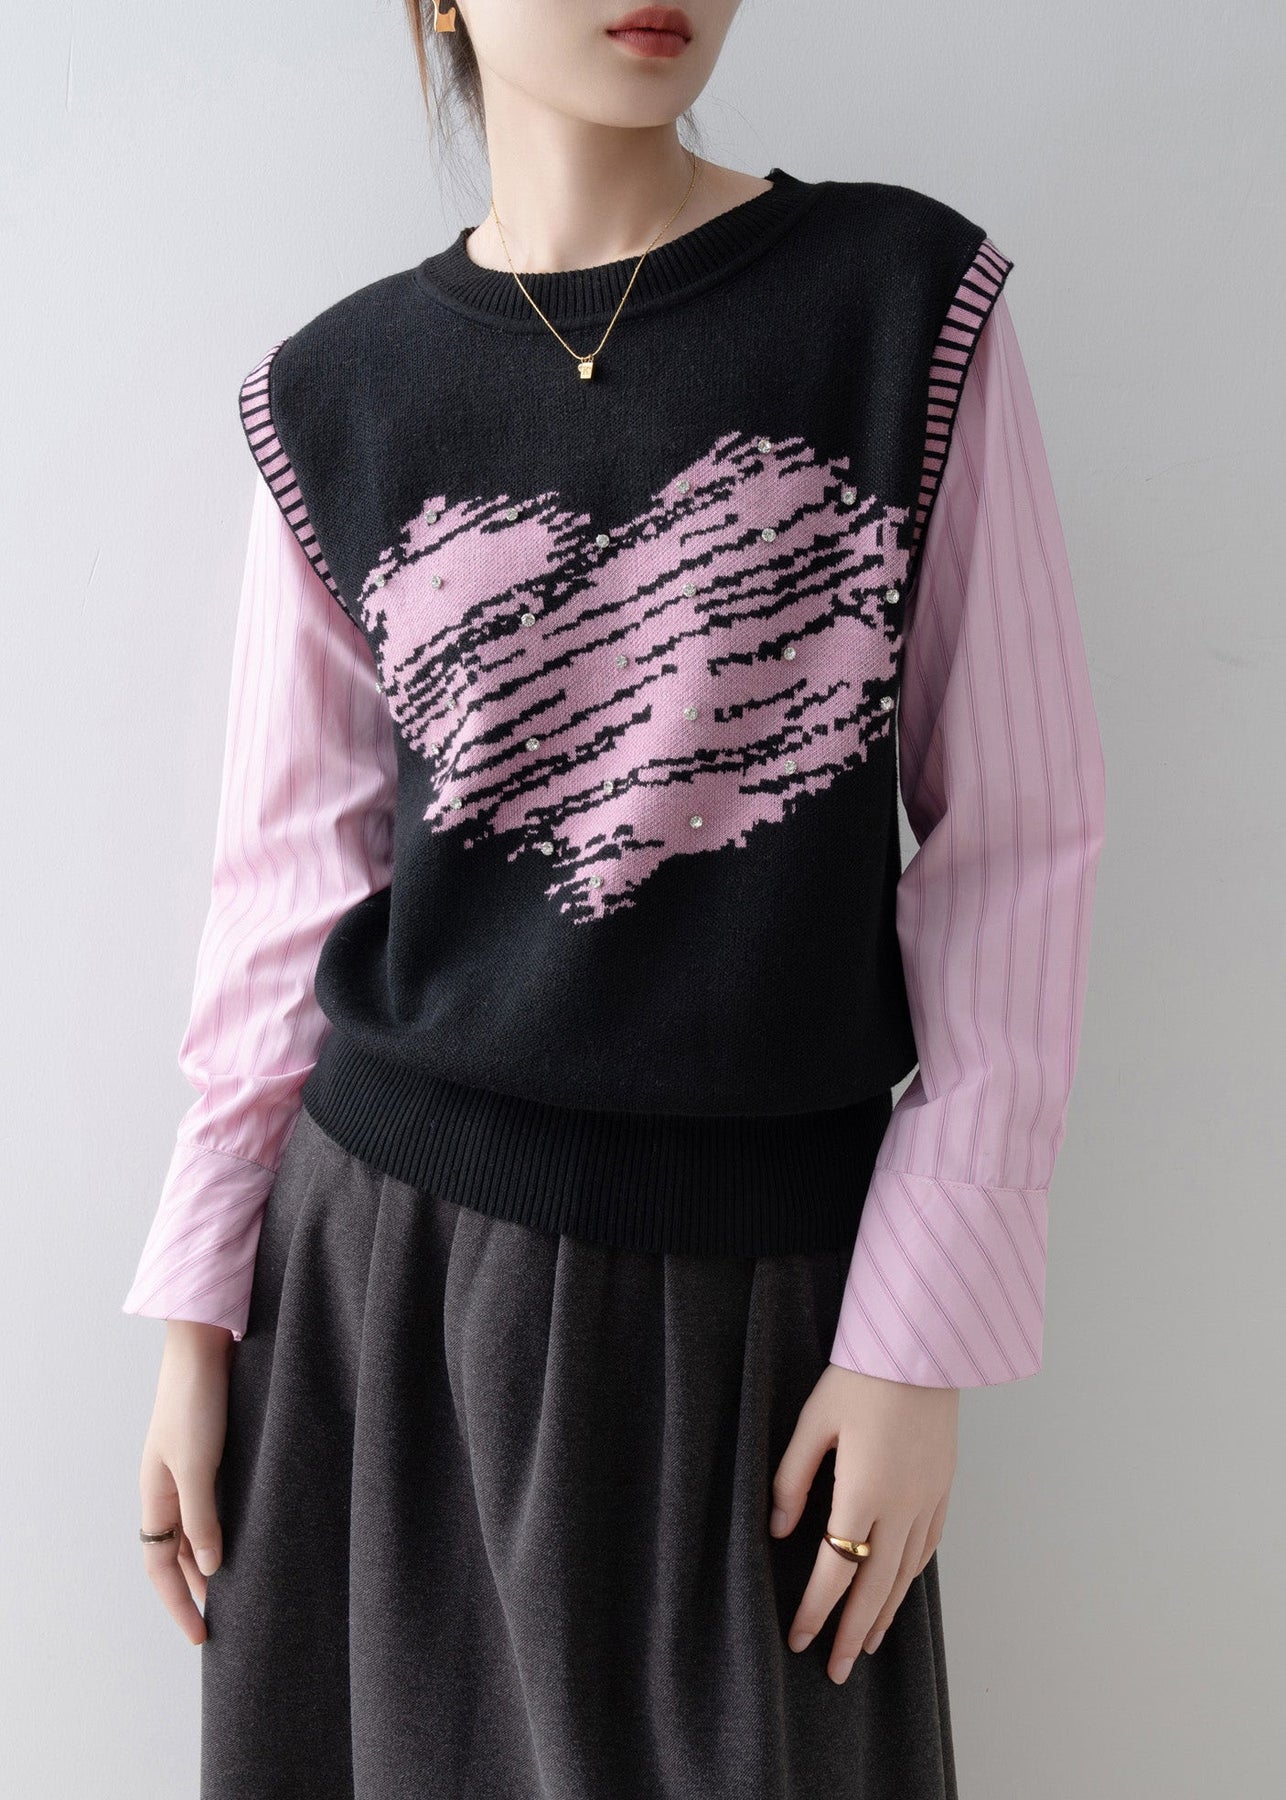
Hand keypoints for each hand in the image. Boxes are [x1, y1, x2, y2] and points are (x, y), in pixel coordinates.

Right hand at [136, 1320, 235, 1643]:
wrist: (205, 1343)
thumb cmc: (195, 1400)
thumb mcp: (197, 1464)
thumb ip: (202, 1516)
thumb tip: (212, 1569)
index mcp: (155, 1494)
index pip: (161, 1566)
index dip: (178, 1604)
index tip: (201, 1638)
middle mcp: (169, 1486)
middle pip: (177, 1553)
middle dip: (195, 1589)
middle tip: (224, 1621)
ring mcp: (191, 1468)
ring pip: (197, 1529)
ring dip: (213, 1558)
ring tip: (242, 1587)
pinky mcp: (215, 1450)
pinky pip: (216, 1502)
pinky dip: (227, 1525)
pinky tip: (251, 1533)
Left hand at [769, 1362, 958, 1683]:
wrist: (923, 1346)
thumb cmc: (860, 1377)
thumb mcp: (814, 1421)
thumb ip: (792, 1479)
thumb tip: (779, 1531)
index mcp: (863, 1491)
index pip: (835, 1569)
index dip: (816, 1609)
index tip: (798, 1639)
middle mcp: (901, 1505)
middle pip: (875, 1586)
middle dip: (850, 1632)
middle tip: (832, 1670)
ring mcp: (928, 1498)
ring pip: (905, 1574)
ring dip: (884, 1614)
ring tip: (864, 1646)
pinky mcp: (944, 1487)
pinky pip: (928, 1547)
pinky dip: (910, 1578)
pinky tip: (898, 1592)